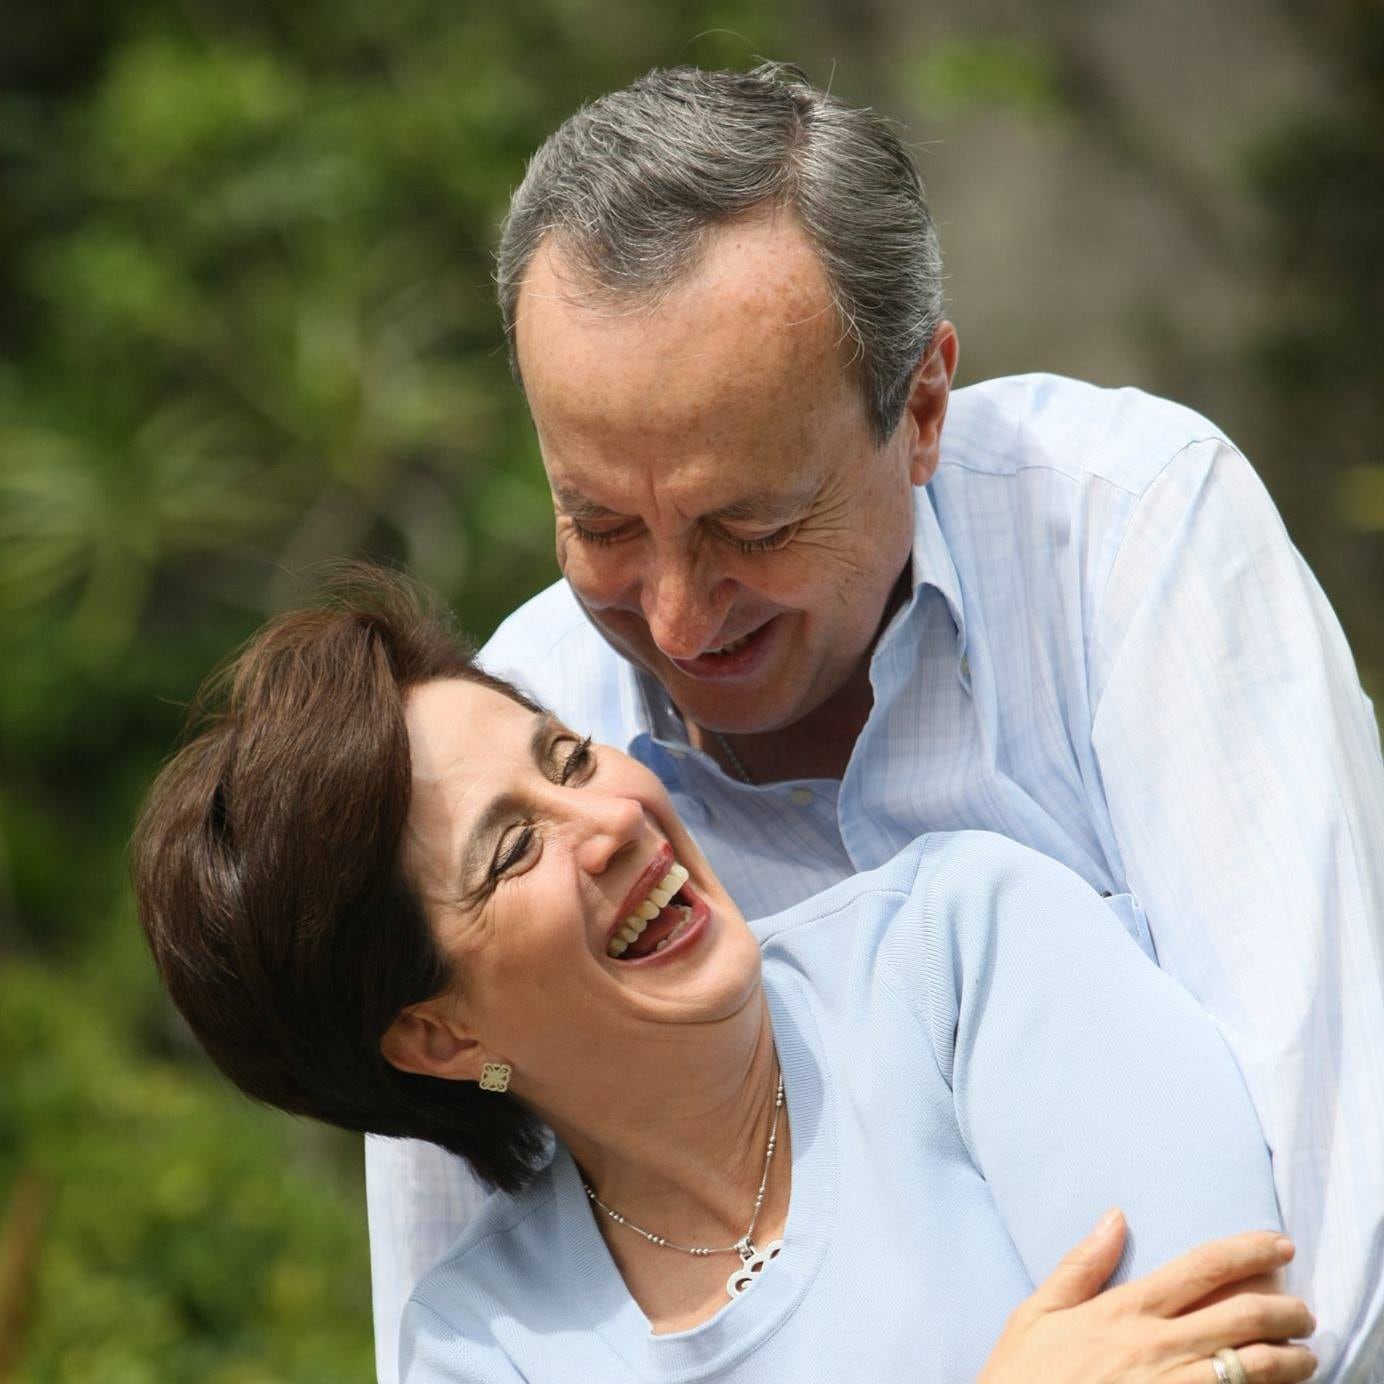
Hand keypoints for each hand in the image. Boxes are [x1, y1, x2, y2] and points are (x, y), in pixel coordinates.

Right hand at [977, 1212, 1317, 1383]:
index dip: (1248, 1251)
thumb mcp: (1037, 1312)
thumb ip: (1081, 1264)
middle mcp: (1158, 1346)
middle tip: (1302, 1310)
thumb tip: (1114, 1216)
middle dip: (1286, 1309)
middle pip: (1243, 1316)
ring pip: (1254, 1368)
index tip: (1279, 1244)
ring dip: (1291, 1360)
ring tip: (1305, 1355)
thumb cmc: (1023, 1377)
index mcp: (1126, 1310)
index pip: (1201, 1268)